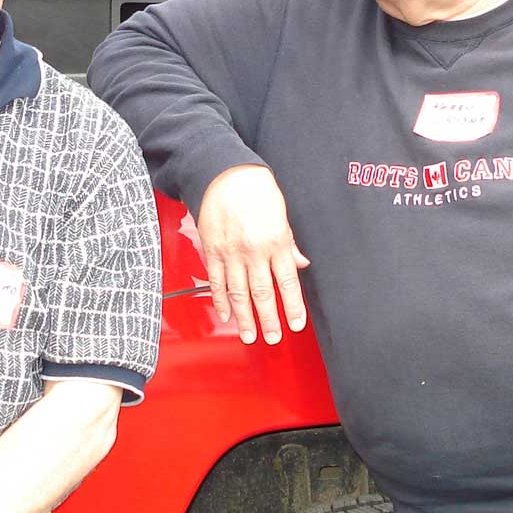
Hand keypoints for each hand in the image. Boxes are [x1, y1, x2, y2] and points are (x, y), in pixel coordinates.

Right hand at [197, 165, 308, 343]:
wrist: (224, 174)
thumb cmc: (256, 189)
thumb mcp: (281, 213)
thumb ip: (289, 242)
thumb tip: (299, 263)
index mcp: (276, 241)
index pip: (288, 282)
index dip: (293, 306)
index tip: (296, 323)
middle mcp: (254, 251)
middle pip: (263, 293)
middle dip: (269, 320)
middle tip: (273, 338)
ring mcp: (231, 253)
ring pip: (239, 293)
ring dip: (245, 318)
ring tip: (249, 335)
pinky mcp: (213, 251)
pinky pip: (217, 282)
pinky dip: (220, 300)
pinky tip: (226, 314)